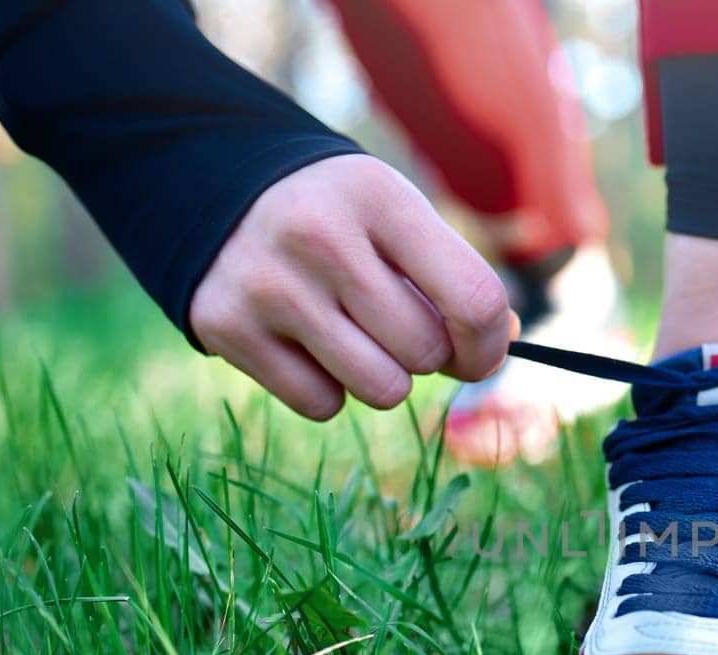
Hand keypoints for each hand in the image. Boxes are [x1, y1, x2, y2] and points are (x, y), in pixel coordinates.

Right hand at [189, 155, 516, 419]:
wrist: (215, 187)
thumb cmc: (338, 216)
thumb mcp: (397, 217)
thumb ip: (455, 276)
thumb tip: (502, 340)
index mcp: (379, 198)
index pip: (474, 299)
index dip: (489, 345)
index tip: (479, 352)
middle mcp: (319, 236)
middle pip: (425, 353)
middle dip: (426, 355)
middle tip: (397, 328)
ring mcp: (269, 284)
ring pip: (380, 390)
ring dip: (381, 377)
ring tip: (353, 334)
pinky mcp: (228, 326)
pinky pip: (322, 404)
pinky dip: (327, 389)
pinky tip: (305, 343)